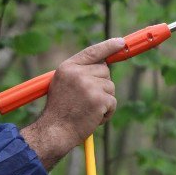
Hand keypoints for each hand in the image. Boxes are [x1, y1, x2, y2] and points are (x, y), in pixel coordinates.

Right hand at [21, 37, 124, 169]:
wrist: (54, 132)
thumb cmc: (59, 111)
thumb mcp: (63, 84)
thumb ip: (80, 72)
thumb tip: (104, 65)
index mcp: (68, 67)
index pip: (92, 52)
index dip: (108, 46)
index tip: (120, 42)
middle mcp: (78, 73)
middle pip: (105, 71)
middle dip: (101, 85)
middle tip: (86, 100)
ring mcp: (89, 85)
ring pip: (110, 87)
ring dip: (104, 100)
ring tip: (87, 110)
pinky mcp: (100, 99)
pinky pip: (113, 102)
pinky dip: (107, 112)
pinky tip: (92, 118)